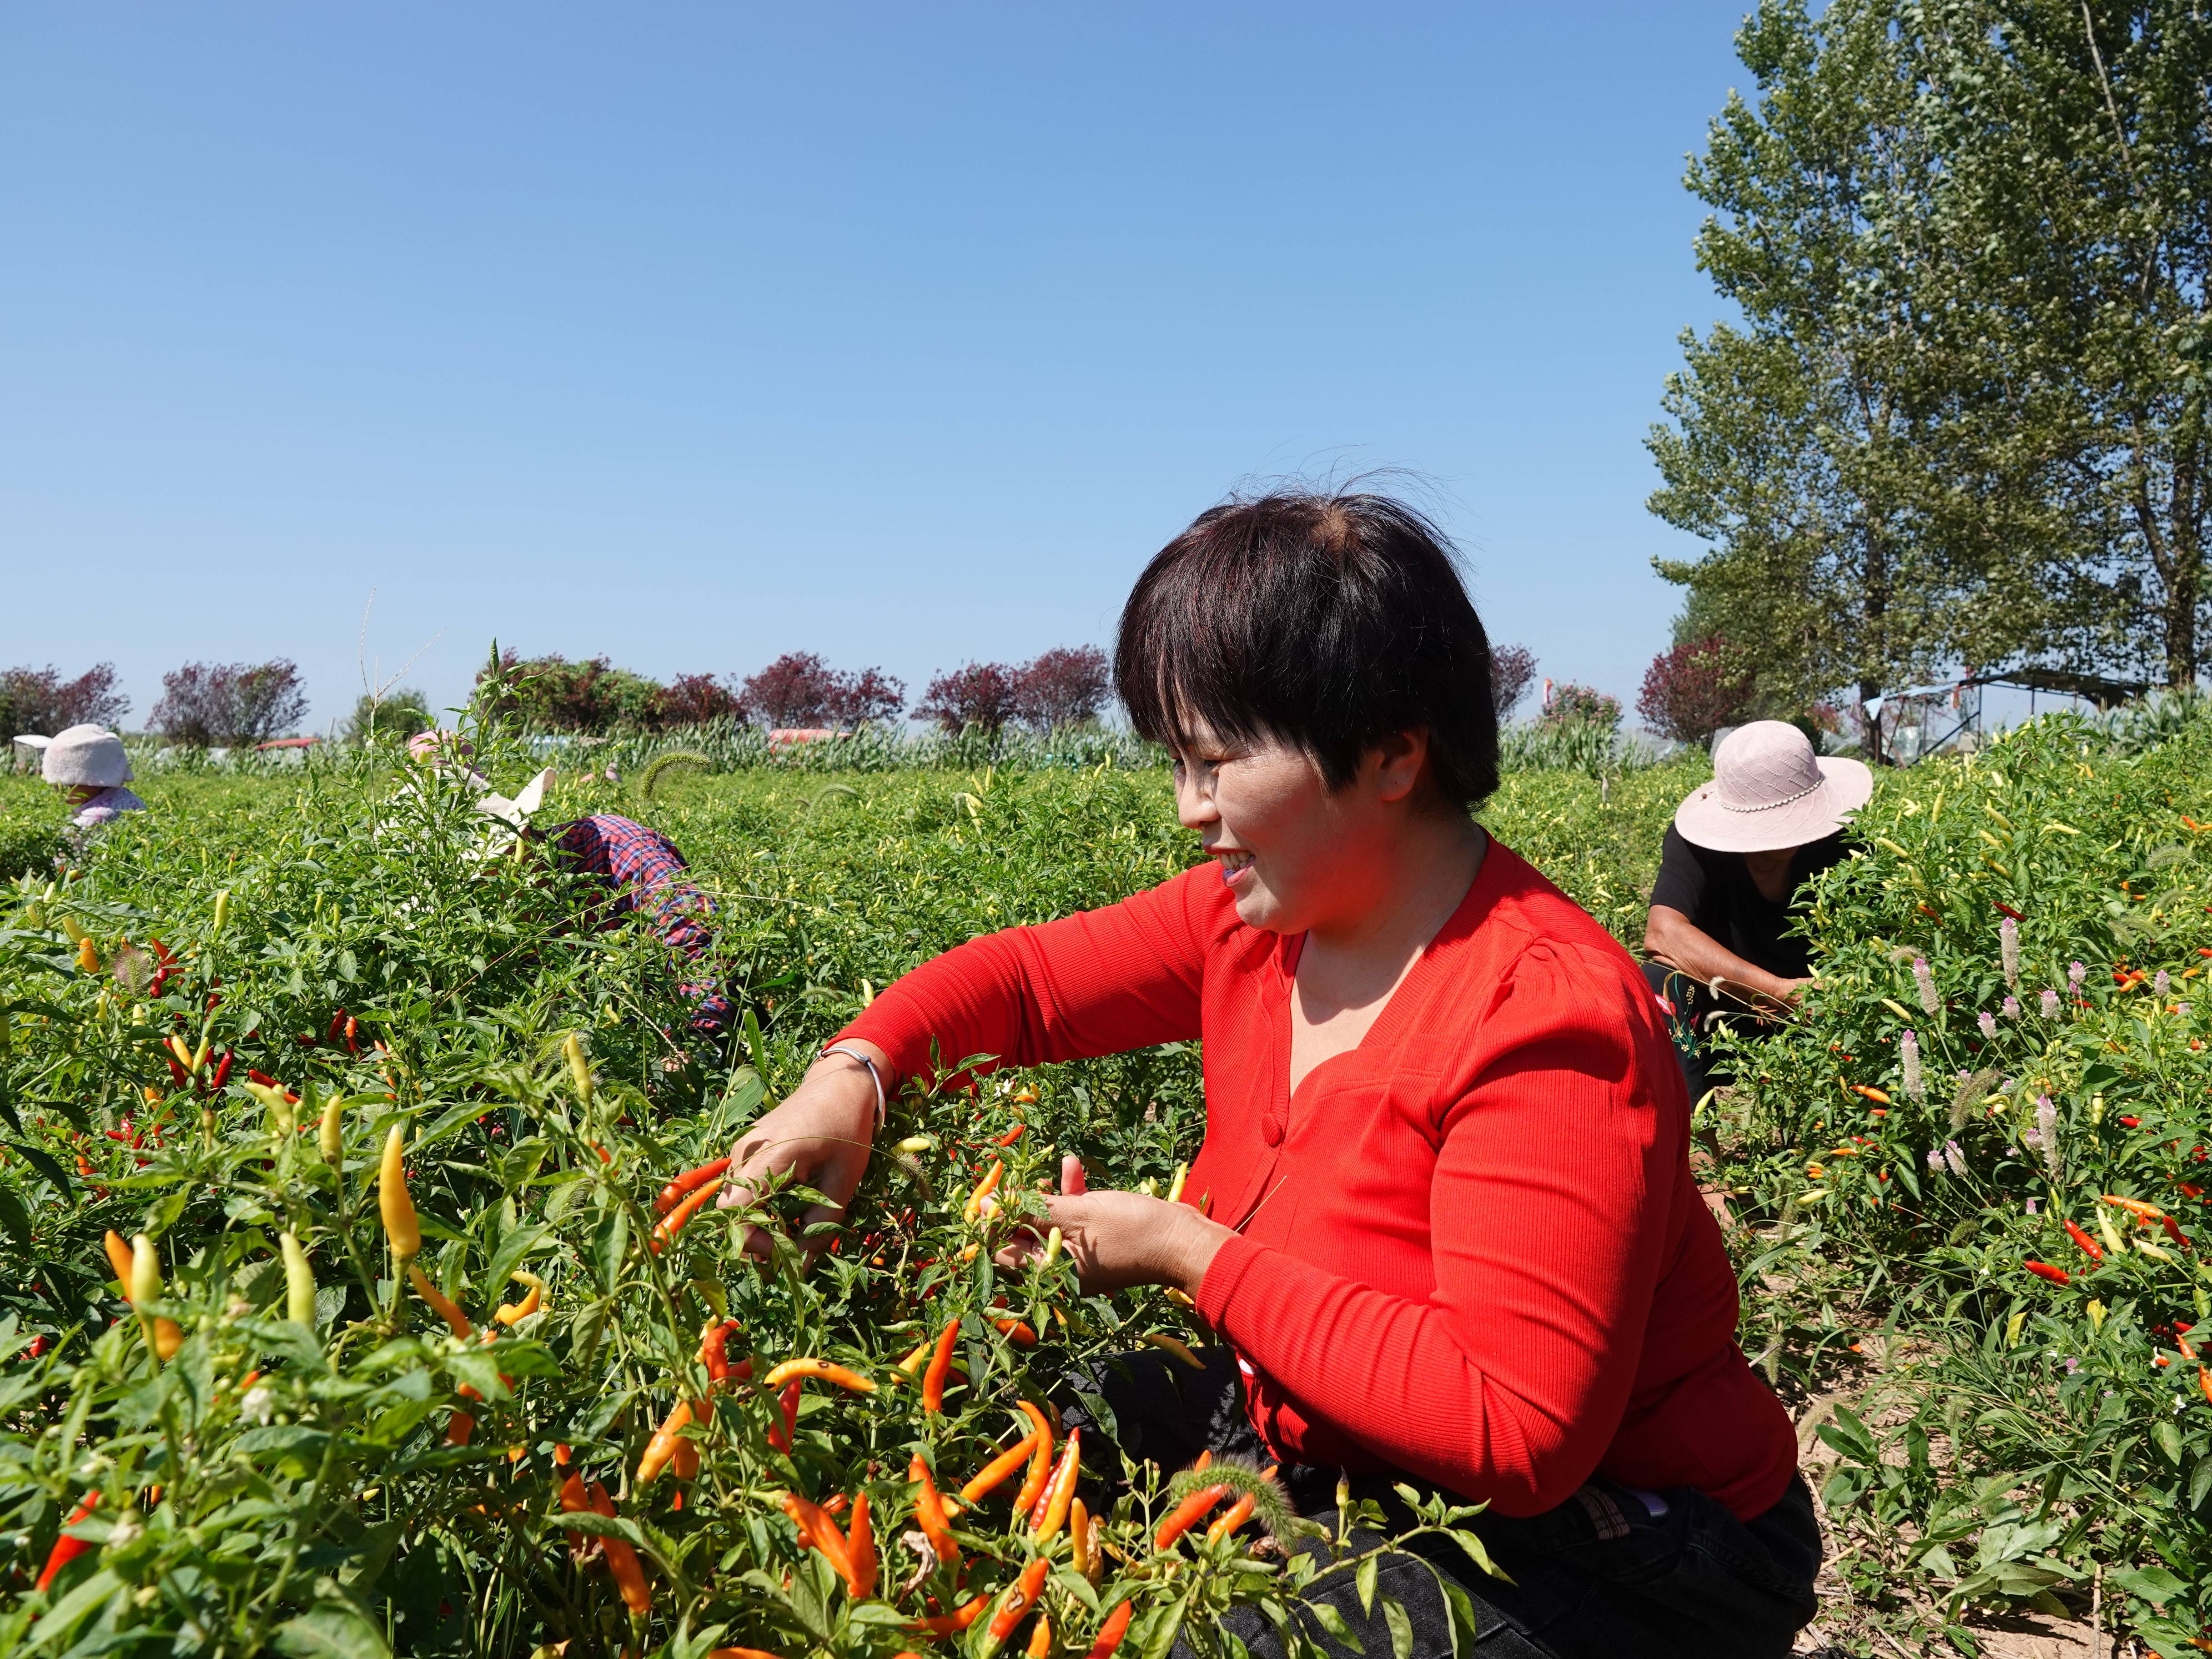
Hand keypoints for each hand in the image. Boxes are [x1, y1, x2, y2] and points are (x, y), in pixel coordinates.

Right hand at [717, 1044, 885, 1258]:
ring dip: (755, 1219)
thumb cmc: (847, 1128)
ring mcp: (743, 1147)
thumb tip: (803, 1267)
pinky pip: (740, 1183)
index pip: (736, 1212)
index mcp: (770, 1155)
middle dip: (753, 1235)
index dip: (753, 1241)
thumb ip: (822, 1224)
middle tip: (789, 1242)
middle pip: (729, 1209)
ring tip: (789, 1223)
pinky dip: (756, 1202)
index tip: (783, 1249)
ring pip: (732, 1198)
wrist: (841, 1083)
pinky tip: (785, 1203)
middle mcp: (747, 1151)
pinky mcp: (747, 1147)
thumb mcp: (843, 1179)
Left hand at [996, 1155, 1233, 1296]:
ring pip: (1048, 1220)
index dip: (993, 1220)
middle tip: (1018, 1173)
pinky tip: (1073, 1164)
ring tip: (1052, 1166)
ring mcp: (1078, 1256)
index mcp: (1049, 1272)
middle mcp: (1059, 1269)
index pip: (1002, 1250)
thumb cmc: (1129, 1230)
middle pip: (1023, 1233)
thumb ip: (1030, 1209)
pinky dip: (1071, 1194)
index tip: (992, 1191)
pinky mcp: (1094, 1242)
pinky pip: (1072, 1218)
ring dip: (1048, 1192)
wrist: (1182, 1240)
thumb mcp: (1076, 1215)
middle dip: (1021, 1201)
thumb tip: (985, 1206)